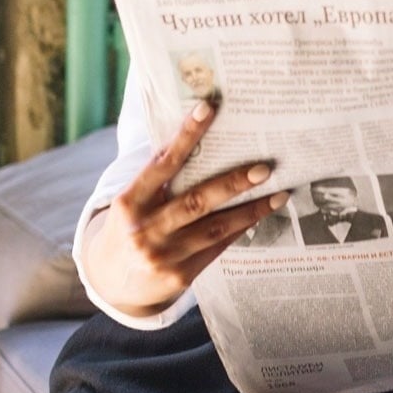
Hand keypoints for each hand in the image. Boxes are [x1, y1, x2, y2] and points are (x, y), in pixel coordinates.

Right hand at [79, 100, 286, 317]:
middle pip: (196, 200)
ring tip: (280, 194)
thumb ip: (158, 178)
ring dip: (251, 210)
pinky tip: (260, 215)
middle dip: (233, 183)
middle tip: (264, 168)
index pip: (162, 163)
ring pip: (216, 227)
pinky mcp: (180, 276)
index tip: (208, 108)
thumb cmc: (128, 229)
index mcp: (129, 203)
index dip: (185, 135)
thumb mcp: (131, 202)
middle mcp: (146, 230)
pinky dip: (240, 230)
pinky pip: (218, 248)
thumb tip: (198, 138)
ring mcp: (164, 256)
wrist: (112, 285)